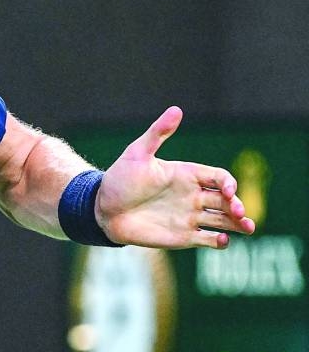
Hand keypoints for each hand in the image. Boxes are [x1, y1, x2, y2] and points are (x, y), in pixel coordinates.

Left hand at [96, 106, 255, 248]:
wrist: (102, 209)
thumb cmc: (119, 180)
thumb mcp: (138, 153)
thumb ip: (158, 133)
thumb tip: (177, 109)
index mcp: (187, 175)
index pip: (219, 178)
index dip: (228, 183)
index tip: (227, 191)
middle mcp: (192, 196)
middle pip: (227, 201)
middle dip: (237, 206)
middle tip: (239, 213)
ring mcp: (189, 217)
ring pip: (224, 221)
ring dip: (240, 224)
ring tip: (249, 227)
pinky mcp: (183, 236)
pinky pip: (208, 240)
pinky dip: (220, 241)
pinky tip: (223, 240)